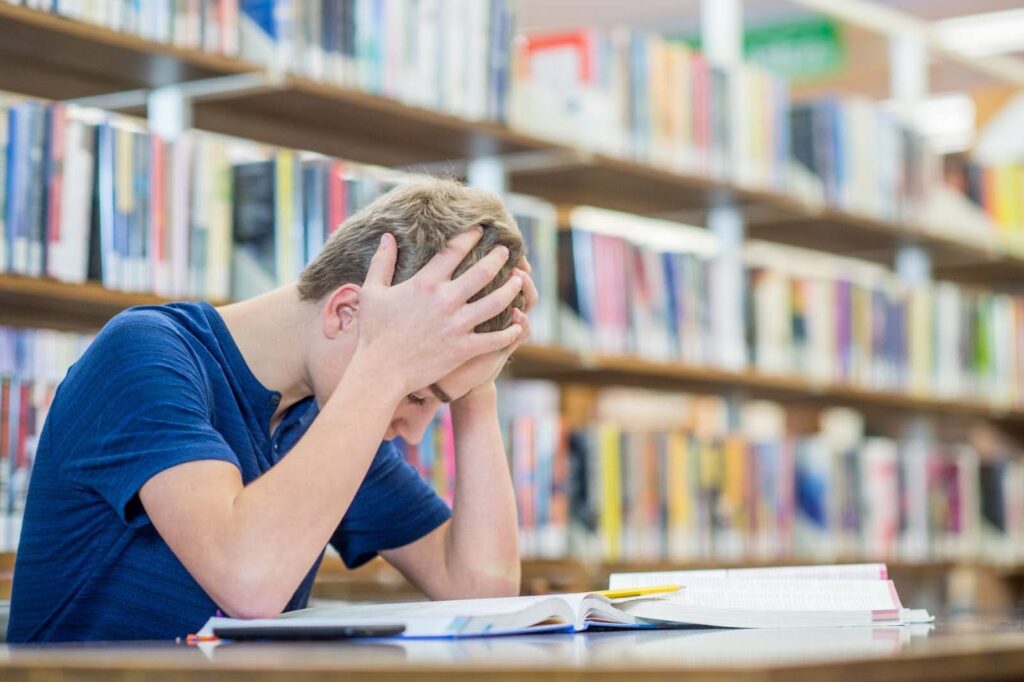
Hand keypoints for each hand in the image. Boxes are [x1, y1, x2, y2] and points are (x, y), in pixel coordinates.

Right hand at [355, 230, 524, 395]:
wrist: (380, 371)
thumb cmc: (374, 331)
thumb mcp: (372, 291)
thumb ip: (382, 262)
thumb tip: (387, 236)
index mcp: (425, 282)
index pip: (455, 250)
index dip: (471, 237)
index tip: (482, 230)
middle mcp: (445, 300)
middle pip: (483, 272)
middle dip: (499, 258)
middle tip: (507, 252)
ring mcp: (457, 325)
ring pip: (496, 302)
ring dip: (512, 289)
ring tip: (520, 281)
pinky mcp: (463, 348)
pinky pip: (495, 338)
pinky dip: (510, 330)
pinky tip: (519, 323)